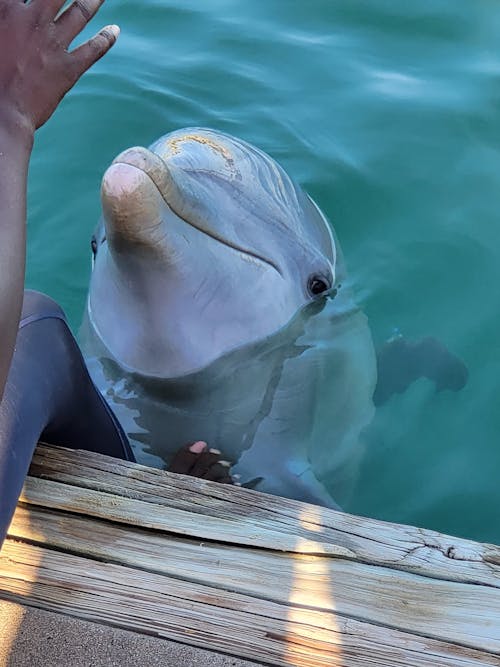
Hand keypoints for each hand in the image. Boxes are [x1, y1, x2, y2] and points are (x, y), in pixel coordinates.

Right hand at [0, 0, 118, 133]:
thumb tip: (11, 17)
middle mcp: (34, 20)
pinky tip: (115, 30)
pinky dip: (106, 38)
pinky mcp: (69, 68)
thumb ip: (5, 20)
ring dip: (93, 0)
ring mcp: (54, 43)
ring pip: (80, 11)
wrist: (1, 114)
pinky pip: (94, 49)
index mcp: (8, 9)